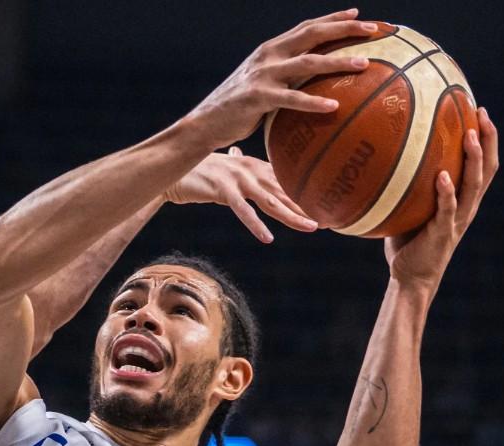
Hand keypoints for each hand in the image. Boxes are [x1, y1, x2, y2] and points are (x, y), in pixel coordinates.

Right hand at [165, 147, 318, 242]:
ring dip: (291, 215)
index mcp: (254, 165)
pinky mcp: (223, 190)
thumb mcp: (222, 164)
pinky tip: (267, 237)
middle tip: (330, 219)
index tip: (326, 206)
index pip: (286, 181)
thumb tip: (235, 149)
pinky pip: (242, 211)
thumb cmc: (198, 168)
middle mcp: (251, 170)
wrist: (173, 167)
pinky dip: (255, 224)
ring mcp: (238, 179)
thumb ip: (234, 160)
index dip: (306, 194)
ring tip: (311, 226)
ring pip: (270, 201)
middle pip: (284, 191)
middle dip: (307, 206)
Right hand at [188, 9, 375, 148]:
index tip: (360, 15)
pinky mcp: (257, 97)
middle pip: (312, 34)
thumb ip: (285, 77)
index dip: (333, 19)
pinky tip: (333, 106)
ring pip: (307, 62)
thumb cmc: (238, 108)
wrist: (205, 122)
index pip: (307, 27)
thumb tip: (315, 85)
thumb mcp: (262, 83)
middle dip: (344, 28)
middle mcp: (268, 55)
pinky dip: (313, 102)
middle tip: (373, 29)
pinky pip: (291, 98)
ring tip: (364, 64)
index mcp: (270, 49)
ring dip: (337, 61)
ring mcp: (262, 74)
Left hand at [386, 107, 498, 291]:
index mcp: (462, 200)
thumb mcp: (409, 208)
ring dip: (473, 159)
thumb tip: (383, 155)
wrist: (411, 277)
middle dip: (488, 140)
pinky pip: (448, 209)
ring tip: (470, 135)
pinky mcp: (443, 233)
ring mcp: (457, 220)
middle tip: (482, 113)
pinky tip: (442, 176)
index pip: (482, 164)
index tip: (480, 111)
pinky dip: (446, 192)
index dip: (487, 139)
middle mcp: (466, 207)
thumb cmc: (407, 242)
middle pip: (487, 169)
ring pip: (474, 185)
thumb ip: (406, 185)